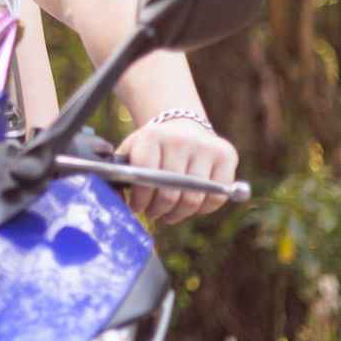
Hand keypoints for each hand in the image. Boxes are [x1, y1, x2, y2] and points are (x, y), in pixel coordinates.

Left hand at [116, 117, 237, 223]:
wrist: (182, 126)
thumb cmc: (153, 147)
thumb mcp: (132, 150)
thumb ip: (119, 172)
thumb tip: (113, 198)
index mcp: (152, 135)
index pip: (145, 178)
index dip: (140, 199)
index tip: (138, 206)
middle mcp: (180, 138)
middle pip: (169, 193)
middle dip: (158, 210)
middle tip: (153, 212)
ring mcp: (206, 146)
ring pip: (193, 199)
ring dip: (179, 213)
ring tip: (170, 213)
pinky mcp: (226, 155)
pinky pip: (216, 196)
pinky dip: (203, 208)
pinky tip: (192, 205)